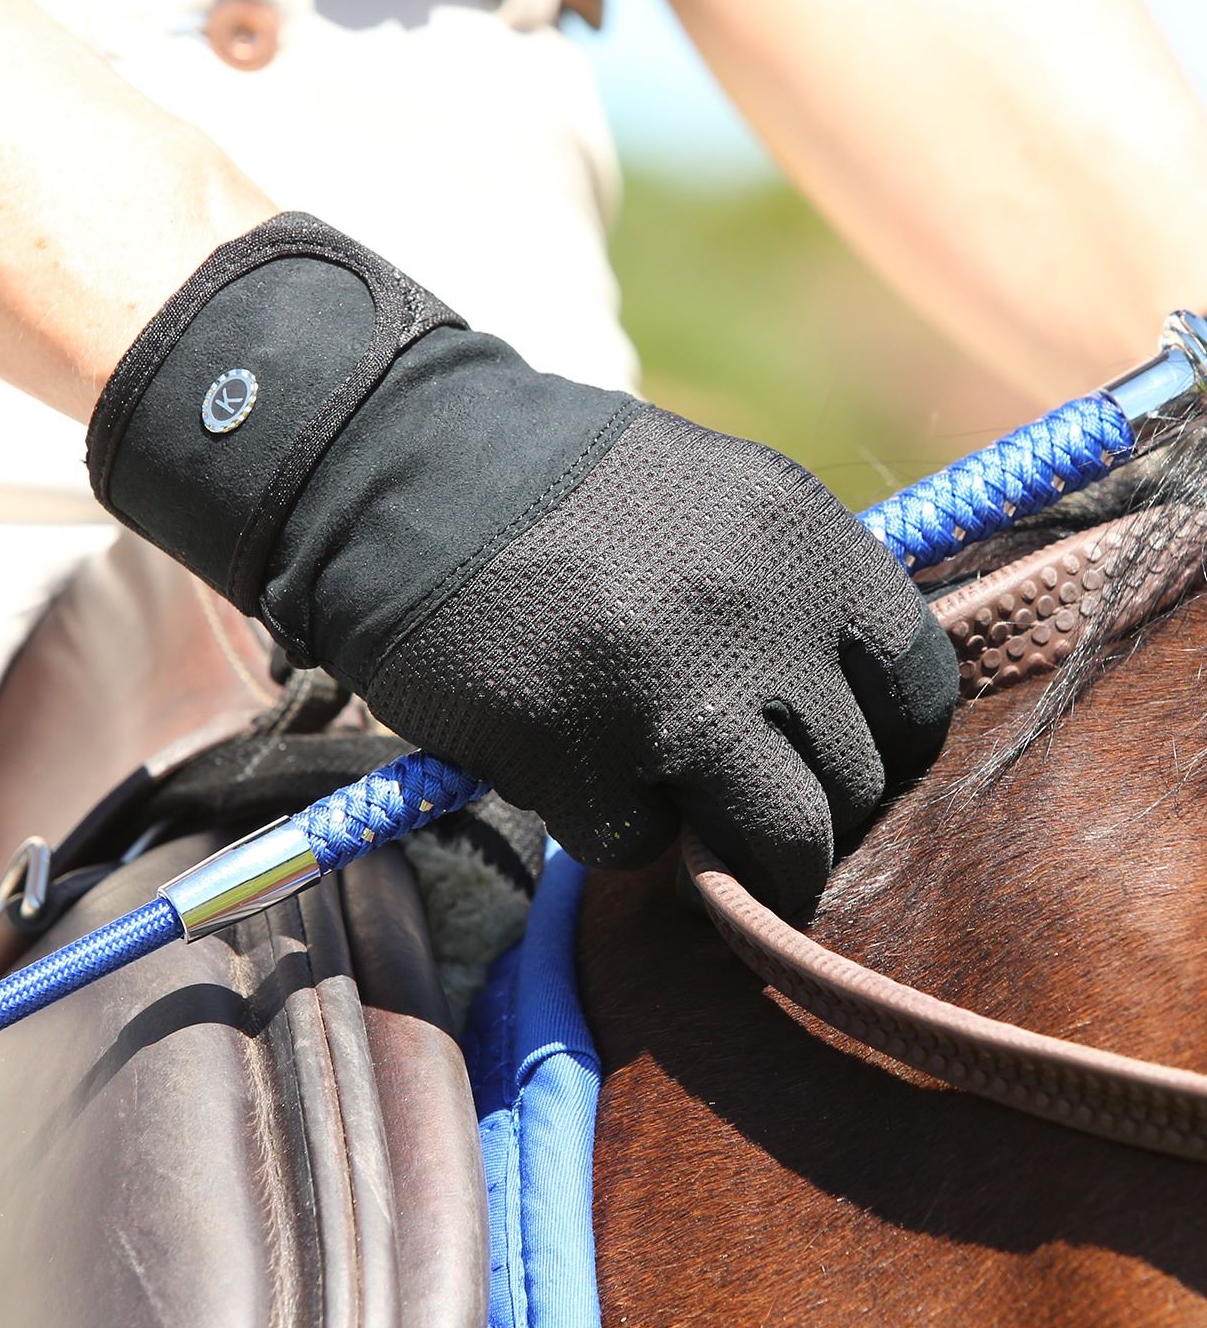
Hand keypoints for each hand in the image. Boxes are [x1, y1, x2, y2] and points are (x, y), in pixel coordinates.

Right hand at [88, 215, 956, 912]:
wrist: (405, 470)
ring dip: (741, 858)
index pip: (922, 688)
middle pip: (858, 783)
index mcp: (806, 539)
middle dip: (806, 809)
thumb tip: (841, 709)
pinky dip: (612, 825)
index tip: (834, 754)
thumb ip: (792, 590)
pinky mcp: (585, 758)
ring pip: (781, 844)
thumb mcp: (713, 496)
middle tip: (745, 802)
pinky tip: (569, 765)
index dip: (884, 741)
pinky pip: (640, 844)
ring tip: (688, 823)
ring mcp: (676, 695)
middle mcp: (762, 618)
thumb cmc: (560, 488)